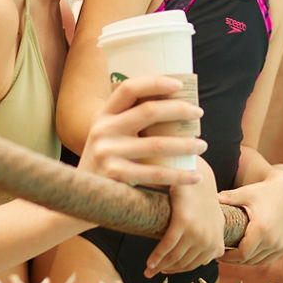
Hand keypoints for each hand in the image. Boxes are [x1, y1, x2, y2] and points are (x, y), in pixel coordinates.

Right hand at [78, 75, 205, 189]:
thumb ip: (128, 120)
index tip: (179, 85)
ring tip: (202, 146)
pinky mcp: (115, 176)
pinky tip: (196, 176)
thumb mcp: (108, 135)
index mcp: (103, 115)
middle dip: (179, 110)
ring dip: (186, 144)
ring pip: (158, 143)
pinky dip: (180, 175)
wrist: (80, 199)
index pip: (129, 88)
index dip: (155, 83)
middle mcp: (102, 130)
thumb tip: (173, 103)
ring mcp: (107, 153)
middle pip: (148, 111)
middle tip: (199, 114)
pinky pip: (156, 173)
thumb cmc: (106, 162)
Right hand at [145, 166, 224, 277]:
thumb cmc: (205, 199)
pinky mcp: (183, 223)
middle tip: (153, 273)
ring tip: (148, 270)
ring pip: (174, 257)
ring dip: (159, 267)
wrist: (200, 177)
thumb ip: (214, 240)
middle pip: (183, 263)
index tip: (166, 271)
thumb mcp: (216, 222)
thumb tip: (210, 259)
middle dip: (166, 270)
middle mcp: (208, 240)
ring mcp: (196, 232)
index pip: (194, 264)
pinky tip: (149, 263)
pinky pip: (167, 246)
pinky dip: (157, 257)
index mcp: (216, 242)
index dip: (179, 270)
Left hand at [218, 170, 282, 265]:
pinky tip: (245, 254)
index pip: (241, 254)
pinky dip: (256, 260)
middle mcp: (273, 240)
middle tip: (221, 255)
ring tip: (232, 255)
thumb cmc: (263, 191)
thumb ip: (227, 198)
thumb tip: (208, 199)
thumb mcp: (244, 193)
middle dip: (233, 260)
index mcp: (261, 229)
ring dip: (244, 261)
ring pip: (257, 262)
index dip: (228, 257)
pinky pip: (267, 259)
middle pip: (248, 260)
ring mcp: (281, 245)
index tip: (218, 254)